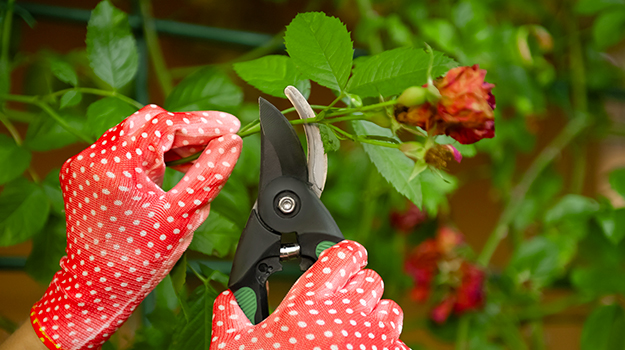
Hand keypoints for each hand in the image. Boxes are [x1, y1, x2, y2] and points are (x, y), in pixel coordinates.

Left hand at [30, 104, 241, 349]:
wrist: (98, 287)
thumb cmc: (139, 258)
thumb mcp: (183, 214)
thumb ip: (210, 173)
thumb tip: (232, 142)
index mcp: (119, 167)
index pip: (167, 124)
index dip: (203, 123)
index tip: (231, 126)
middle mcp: (96, 158)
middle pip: (150, 121)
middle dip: (186, 130)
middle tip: (217, 142)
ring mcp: (85, 163)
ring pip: (136, 131)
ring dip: (168, 141)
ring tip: (196, 158)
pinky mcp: (83, 172)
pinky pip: (122, 147)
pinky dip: (148, 152)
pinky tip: (169, 169)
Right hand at [211, 240, 409, 349]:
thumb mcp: (235, 347)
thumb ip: (231, 315)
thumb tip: (229, 297)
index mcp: (308, 302)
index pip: (344, 254)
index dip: (346, 252)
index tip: (343, 257)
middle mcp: (346, 314)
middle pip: (371, 278)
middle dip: (359, 285)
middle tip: (342, 300)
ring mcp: (372, 340)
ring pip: (391, 307)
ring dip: (376, 313)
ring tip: (357, 326)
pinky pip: (398, 342)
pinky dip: (386, 345)